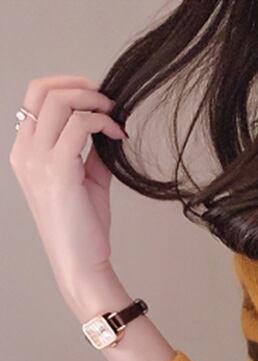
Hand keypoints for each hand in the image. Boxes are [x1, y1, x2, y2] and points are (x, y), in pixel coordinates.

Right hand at [8, 75, 127, 319]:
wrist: (81, 263)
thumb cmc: (83, 229)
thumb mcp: (86, 181)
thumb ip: (89, 154)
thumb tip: (106, 130)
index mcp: (25, 152)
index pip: (33, 98)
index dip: (65, 86)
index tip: (96, 96)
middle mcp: (25, 152)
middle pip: (42, 90)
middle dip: (80, 86)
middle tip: (108, 100)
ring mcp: (37, 160)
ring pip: (58, 102)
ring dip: (93, 102)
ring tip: (115, 117)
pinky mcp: (58, 170)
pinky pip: (79, 126)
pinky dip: (102, 123)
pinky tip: (118, 136)